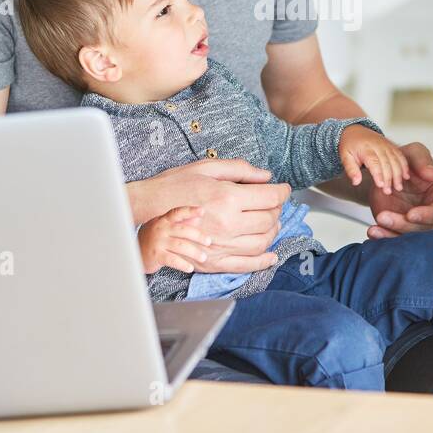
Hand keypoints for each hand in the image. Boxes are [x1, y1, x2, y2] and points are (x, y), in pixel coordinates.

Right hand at [126, 159, 288, 272]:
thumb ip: (239, 170)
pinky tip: (271, 255)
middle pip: (269, 220)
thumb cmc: (175, 187)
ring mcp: (222, 246)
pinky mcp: (214, 261)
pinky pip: (246, 265)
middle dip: (277, 210)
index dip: (282, 192)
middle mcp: (228, 224)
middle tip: (275, 203)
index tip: (283, 189)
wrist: (149, 213)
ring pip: (262, 242)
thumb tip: (265, 176)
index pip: (270, 198)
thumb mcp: (206, 168)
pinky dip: (263, 261)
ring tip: (271, 223)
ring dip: (273, 232)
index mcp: (227, 198)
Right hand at [138, 206, 211, 273]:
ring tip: (203, 257)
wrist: (133, 253)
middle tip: (208, 242)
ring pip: (180, 246)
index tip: (202, 211)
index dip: (190, 211)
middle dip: (198, 236)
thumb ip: (179, 223)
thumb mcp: (163, 228)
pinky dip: (183, 264)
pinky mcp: (156, 255)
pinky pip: (173, 259)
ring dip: (194, 252)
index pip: (178, 212)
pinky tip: (189, 268)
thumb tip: (197, 219)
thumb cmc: (152, 239)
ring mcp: (158, 242)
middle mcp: (161, 229)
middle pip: (183, 230)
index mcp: (164, 220)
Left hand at [339, 125, 409, 195]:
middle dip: (389, 178)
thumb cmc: (350, 145)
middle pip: (387, 163)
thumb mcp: (345, 157)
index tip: (380, 185)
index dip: (378, 174)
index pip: (374, 162)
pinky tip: (406, 176)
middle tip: (388, 191)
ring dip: (398, 174)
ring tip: (398, 187)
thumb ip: (351, 170)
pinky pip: (400, 155)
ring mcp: (386, 145)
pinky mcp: (392, 146)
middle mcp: (378, 145)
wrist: (355, 131)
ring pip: (396, 160)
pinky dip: (404, 166)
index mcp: (365, 148)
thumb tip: (356, 182)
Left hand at [366, 142, 432, 238]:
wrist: (389, 170)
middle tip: (385, 217)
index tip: (411, 214)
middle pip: (426, 228)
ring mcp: (420, 223)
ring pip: (410, 235)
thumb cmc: (408, 161)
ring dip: (392, 232)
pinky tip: (374, 231)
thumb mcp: (414, 153)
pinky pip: (396, 237)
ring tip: (377, 224)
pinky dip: (384, 236)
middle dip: (405, 225)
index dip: (428, 215)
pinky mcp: (404, 228)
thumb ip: (423, 161)